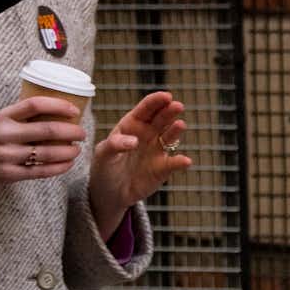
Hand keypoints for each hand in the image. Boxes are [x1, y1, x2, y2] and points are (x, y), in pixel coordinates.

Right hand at [0, 97, 85, 196]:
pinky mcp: (9, 175)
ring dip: (68, 151)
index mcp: (3, 117)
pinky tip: (67, 164)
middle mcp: (6, 135)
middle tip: (81, 133)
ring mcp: (8, 156)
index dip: (58, 105)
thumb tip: (52, 112)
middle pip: (47, 130)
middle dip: (71, 131)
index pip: (35, 104)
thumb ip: (19, 118)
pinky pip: (40, 171)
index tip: (74, 109)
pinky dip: (58, 168)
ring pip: (47, 153)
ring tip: (77, 149)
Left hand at [87, 91, 189, 234]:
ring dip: (176, 130)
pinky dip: (180, 162)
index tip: (166, 96)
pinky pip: (174, 163)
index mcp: (132, 124)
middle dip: (170, 110)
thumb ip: (115, 144)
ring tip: (180, 125)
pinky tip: (185, 161)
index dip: (156, 101)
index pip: (146, 109)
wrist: (109, 193)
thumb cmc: (104, 168)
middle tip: (177, 106)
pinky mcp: (163, 168)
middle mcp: (148, 133)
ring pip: (170, 136)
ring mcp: (157, 149)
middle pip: (162, 118)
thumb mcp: (103, 155)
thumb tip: (134, 141)